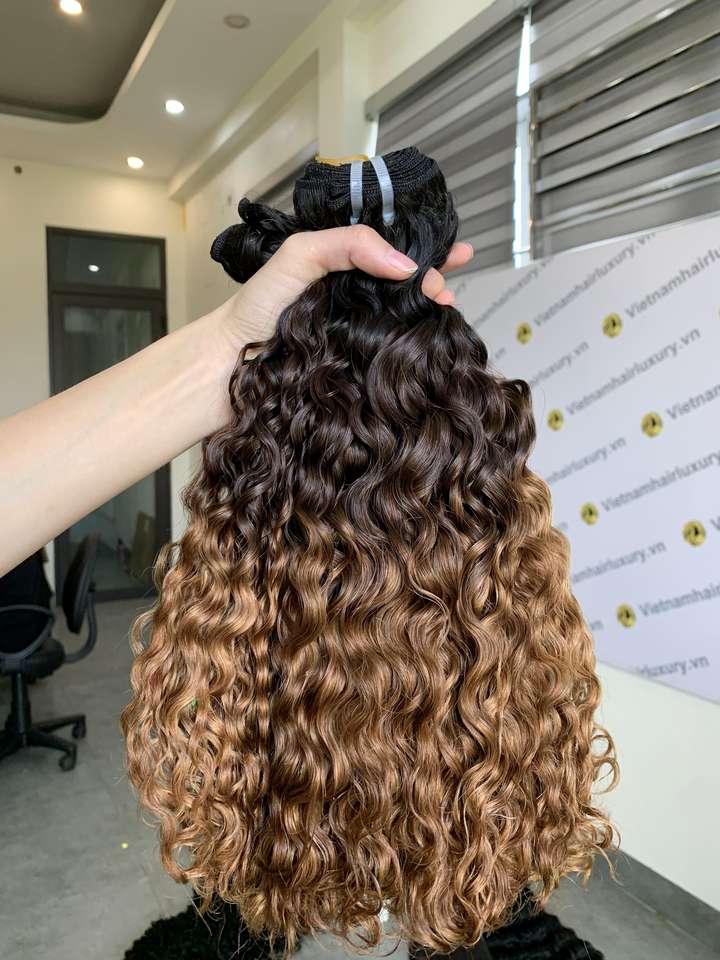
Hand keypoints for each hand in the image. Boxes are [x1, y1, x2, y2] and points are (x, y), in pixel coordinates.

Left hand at [210, 224, 473, 353]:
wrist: (230, 366)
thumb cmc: (256, 309)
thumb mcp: (299, 255)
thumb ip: (349, 245)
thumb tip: (405, 266)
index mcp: (340, 265)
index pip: (391, 249)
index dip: (426, 246)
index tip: (457, 251)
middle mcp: (352, 297)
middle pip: (405, 285)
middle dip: (434, 282)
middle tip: (445, 291)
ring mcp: (356, 333)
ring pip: (403, 320)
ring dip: (429, 317)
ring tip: (445, 314)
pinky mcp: (357, 366)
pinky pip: (391, 354)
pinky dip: (412, 350)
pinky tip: (429, 347)